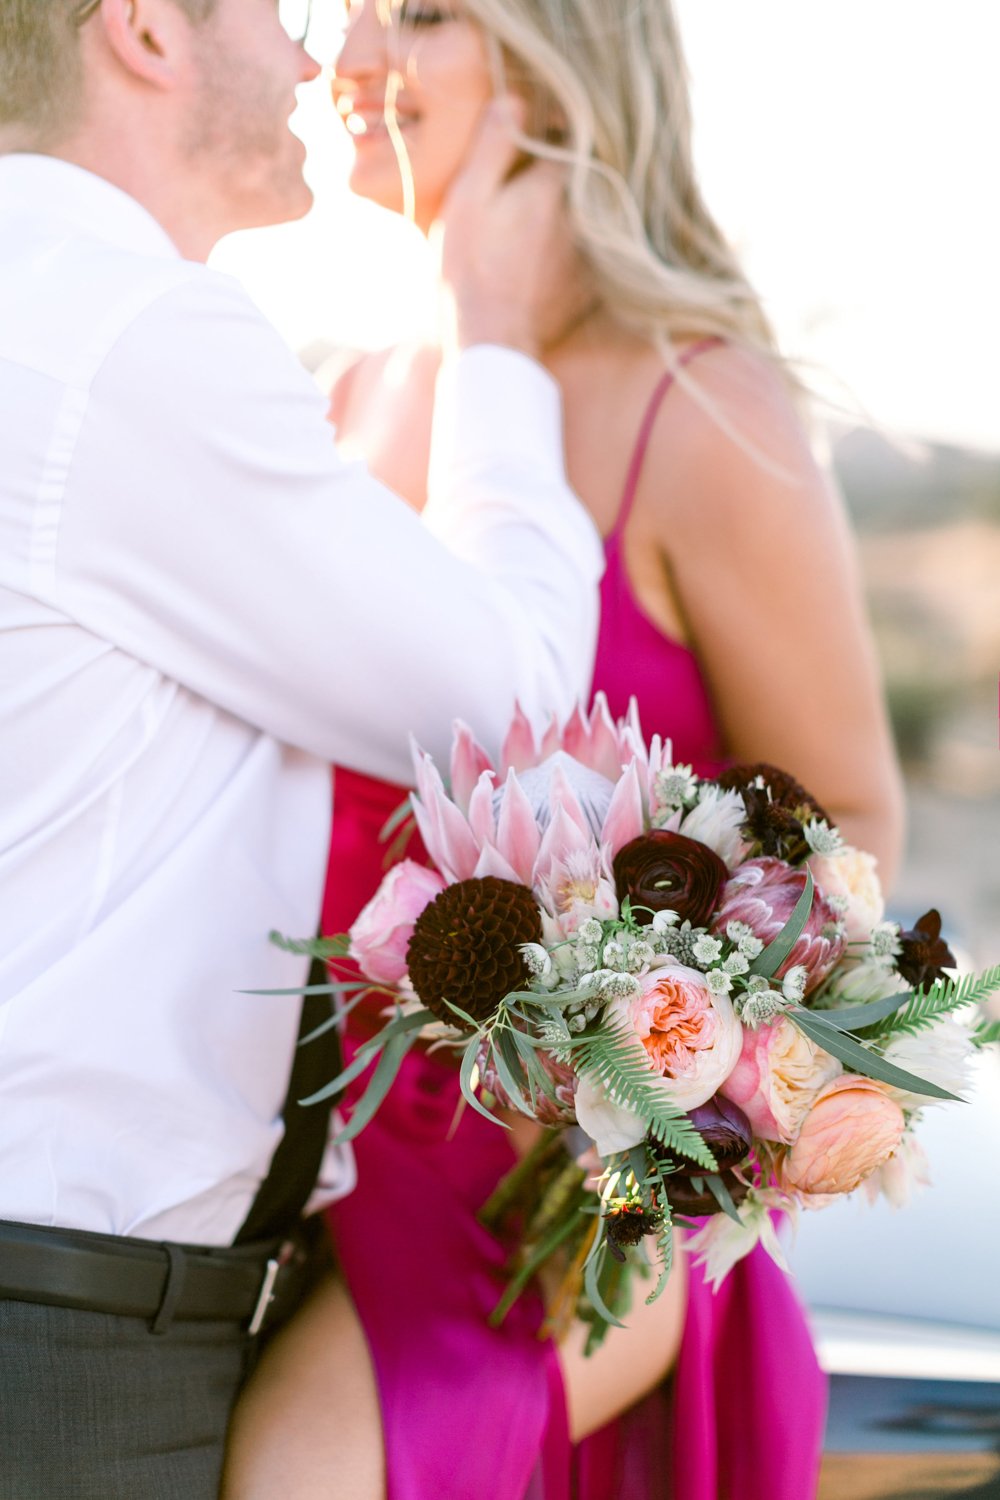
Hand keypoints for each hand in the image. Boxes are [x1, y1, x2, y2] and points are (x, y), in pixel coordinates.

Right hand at [433, 96, 591, 358]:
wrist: (490, 346)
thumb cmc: (470, 271)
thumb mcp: (467, 199)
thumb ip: (493, 146)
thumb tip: (515, 100)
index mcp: (556, 184)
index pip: (567, 135)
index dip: (545, 131)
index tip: (526, 136)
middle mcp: (586, 215)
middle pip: (582, 175)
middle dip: (559, 169)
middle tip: (528, 175)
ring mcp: (593, 253)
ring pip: (587, 214)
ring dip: (568, 209)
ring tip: (531, 220)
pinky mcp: (591, 287)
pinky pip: (589, 252)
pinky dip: (572, 247)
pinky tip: (542, 257)